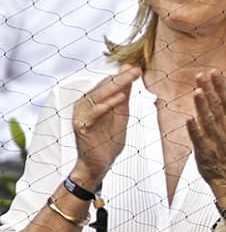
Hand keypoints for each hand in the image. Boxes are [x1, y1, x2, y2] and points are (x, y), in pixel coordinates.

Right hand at [71, 65, 140, 185]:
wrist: (99, 163)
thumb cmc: (108, 139)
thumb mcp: (121, 113)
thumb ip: (124, 94)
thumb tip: (129, 72)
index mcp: (92, 100)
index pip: (108, 83)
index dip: (123, 75)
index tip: (138, 68)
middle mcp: (84, 104)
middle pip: (103, 87)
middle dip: (121, 77)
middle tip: (136, 69)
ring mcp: (81, 114)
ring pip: (97, 96)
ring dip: (115, 86)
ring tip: (129, 77)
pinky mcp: (81, 126)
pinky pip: (93, 113)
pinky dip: (106, 105)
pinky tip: (119, 98)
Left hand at [188, 71, 225, 193]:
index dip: (220, 85)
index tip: (214, 71)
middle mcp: (225, 128)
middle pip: (217, 107)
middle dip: (210, 91)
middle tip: (201, 75)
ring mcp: (215, 140)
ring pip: (208, 121)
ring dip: (203, 107)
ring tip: (197, 92)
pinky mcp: (205, 152)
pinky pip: (199, 139)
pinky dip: (194, 130)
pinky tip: (188, 120)